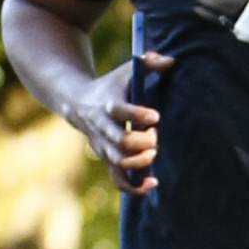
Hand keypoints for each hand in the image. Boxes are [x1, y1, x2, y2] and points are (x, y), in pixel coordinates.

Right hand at [78, 51, 166, 196]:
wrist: (77, 103)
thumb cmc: (110, 85)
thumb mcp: (125, 70)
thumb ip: (148, 62)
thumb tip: (171, 61)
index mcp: (108, 105)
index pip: (120, 111)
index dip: (138, 116)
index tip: (155, 116)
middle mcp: (104, 128)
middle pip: (121, 142)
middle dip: (142, 142)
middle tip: (154, 136)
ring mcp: (104, 146)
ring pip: (119, 163)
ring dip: (140, 163)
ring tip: (153, 154)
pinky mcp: (107, 159)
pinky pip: (118, 180)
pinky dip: (135, 187)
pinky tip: (152, 183)